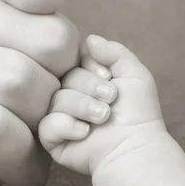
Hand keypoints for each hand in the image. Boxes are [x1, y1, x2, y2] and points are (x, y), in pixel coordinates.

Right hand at [39, 35, 165, 175]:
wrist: (134, 147)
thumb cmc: (138, 113)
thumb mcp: (134, 74)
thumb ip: (114, 51)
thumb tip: (90, 38)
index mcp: (86, 79)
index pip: (73, 59)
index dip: (90, 66)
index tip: (109, 76)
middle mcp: (70, 96)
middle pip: (65, 78)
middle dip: (91, 88)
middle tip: (111, 101)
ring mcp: (59, 117)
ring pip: (56, 99)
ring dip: (84, 107)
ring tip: (103, 118)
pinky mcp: (52, 139)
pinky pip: (46, 124)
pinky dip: (67, 126)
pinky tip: (85, 133)